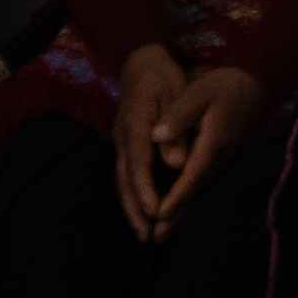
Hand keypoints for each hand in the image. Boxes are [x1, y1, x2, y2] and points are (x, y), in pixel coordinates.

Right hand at [107, 44, 192, 236]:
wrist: (140, 63)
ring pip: (121, 180)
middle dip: (134, 208)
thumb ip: (176, 127)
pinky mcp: (124, 145)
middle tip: (145, 235)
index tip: (154, 211)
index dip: (145, 188)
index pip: (139, 162)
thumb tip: (177, 163)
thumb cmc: (162, 77)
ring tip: (143, 234)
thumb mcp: (175, 93)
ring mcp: (120, 142)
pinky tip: (140, 214)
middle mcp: (122, 137)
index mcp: (136, 123)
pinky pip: (124, 176)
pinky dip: (131, 197)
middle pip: (125, 178)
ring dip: (130, 208)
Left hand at [136, 66, 263, 234]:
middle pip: (196, 191)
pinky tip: (178, 211)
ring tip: (162, 233)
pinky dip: (190, 199)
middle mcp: (222, 158)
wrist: (258, 85)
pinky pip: (206, 184)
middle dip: (177, 214)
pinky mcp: (226, 160)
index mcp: (214, 142)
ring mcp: (227, 161)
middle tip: (156, 237)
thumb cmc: (225, 85)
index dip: (177, 196)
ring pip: (202, 191)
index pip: (192, 175)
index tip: (160, 214)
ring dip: (183, 212)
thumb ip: (179, 115)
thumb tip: (156, 135)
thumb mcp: (200, 93)